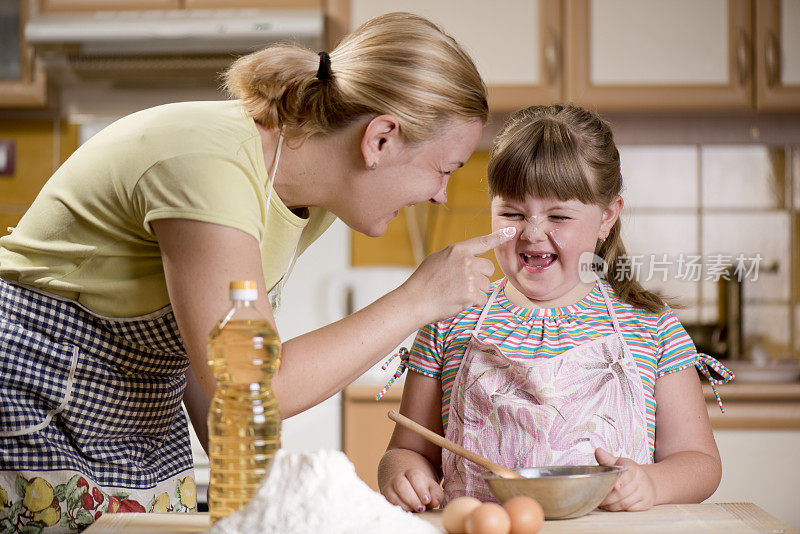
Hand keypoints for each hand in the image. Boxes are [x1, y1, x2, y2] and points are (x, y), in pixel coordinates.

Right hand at [380, 468, 443, 512]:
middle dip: (412, 499)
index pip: (415, 477)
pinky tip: (407, 512)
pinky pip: (389, 503)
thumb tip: (433, 502)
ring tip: (415, 511)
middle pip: (402, 485)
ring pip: (393, 495)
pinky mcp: (386, 497)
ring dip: (405, 505)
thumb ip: (436, 494)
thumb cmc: (422, 488)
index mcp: (412, 473)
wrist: (406, 483)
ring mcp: (390, 487)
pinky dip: (398, 509)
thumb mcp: (432, 488)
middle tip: (421, 508)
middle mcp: (399, 478)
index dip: (421, 489)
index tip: (427, 500)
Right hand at [400, 227, 515, 323]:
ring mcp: (470, 278)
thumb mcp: (438, 259)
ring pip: (486, 284)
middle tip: (461, 283)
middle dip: (480, 276)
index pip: (483, 242)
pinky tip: (458, 301)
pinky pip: (482, 298)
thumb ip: (457, 256)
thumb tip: (470, 258)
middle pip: (488, 268)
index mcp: (458, 250)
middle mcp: (466, 261)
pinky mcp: (471, 294)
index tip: (511, 233)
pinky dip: (473, 302)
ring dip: (475, 290)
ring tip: (456, 292)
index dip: (499, 237)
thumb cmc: (424, 281)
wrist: (415, 300)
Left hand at [595, 447, 656, 511]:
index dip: (619, 481)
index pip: (626, 475)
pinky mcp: (646, 504)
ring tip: (601, 503)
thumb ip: (607, 459)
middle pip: (622, 492)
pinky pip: (630, 509)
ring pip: (625, 503)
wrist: (648, 482)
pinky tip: (611, 506)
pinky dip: (619, 510)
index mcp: (633, 468)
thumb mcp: (619, 462)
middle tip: (596, 498)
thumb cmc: (629, 472)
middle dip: (607, 497)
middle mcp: (641, 480)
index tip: (613, 486)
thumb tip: (598, 451)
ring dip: (611, 505)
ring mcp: (644, 493)